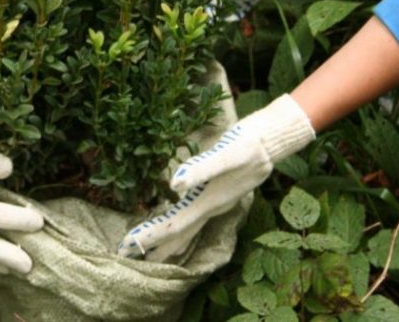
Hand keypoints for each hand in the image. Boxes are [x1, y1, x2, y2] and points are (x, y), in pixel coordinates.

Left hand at [118, 94, 313, 261]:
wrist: (272, 141)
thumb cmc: (249, 144)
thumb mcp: (228, 153)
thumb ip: (202, 169)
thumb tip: (174, 184)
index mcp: (210, 200)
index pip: (176, 225)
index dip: (152, 236)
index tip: (128, 246)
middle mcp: (212, 207)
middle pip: (180, 233)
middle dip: (154, 246)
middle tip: (127, 256)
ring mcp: (216, 203)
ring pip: (188, 230)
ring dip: (167, 243)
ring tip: (149, 255)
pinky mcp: (218, 195)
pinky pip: (194, 220)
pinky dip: (181, 230)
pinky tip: (177, 229)